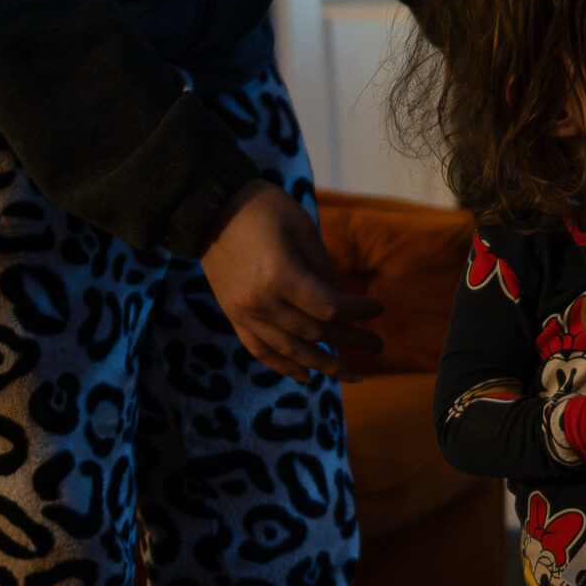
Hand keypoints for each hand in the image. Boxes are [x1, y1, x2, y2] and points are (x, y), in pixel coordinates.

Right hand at [198, 180, 384, 382]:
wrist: (206, 208)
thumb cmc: (262, 209)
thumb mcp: (302, 227)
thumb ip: (323, 269)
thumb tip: (342, 305)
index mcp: (280, 276)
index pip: (330, 308)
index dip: (359, 312)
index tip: (379, 309)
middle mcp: (261, 303)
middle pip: (316, 333)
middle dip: (352, 342)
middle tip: (378, 347)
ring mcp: (244, 314)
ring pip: (291, 351)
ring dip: (325, 366)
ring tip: (352, 376)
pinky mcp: (233, 317)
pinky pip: (261, 351)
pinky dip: (285, 367)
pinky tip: (308, 377)